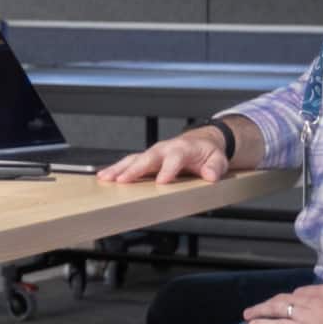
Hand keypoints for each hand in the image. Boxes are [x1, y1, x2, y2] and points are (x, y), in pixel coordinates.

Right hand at [98, 130, 225, 184]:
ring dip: (118, 169)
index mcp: (182, 149)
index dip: (168, 170)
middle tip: (122, 180)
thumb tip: (210, 175)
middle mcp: (164, 149)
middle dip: (133, 169)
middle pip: (146, 158)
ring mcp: (153, 154)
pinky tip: (104, 176)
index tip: (161, 181)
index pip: (174, 159)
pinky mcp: (146, 159)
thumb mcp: (218, 160)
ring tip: (105, 178)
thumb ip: (215, 168)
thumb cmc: (207, 153)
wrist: (201, 142)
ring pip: (133, 159)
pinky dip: (116, 169)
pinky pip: (129, 162)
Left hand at [242, 283, 322, 323]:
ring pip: (278, 308)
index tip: (288, 304)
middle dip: (271, 302)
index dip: (294, 299)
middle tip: (258, 308)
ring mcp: (312, 314)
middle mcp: (317, 299)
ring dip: (261, 312)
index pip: (305, 293)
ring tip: (249, 316)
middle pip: (287, 297)